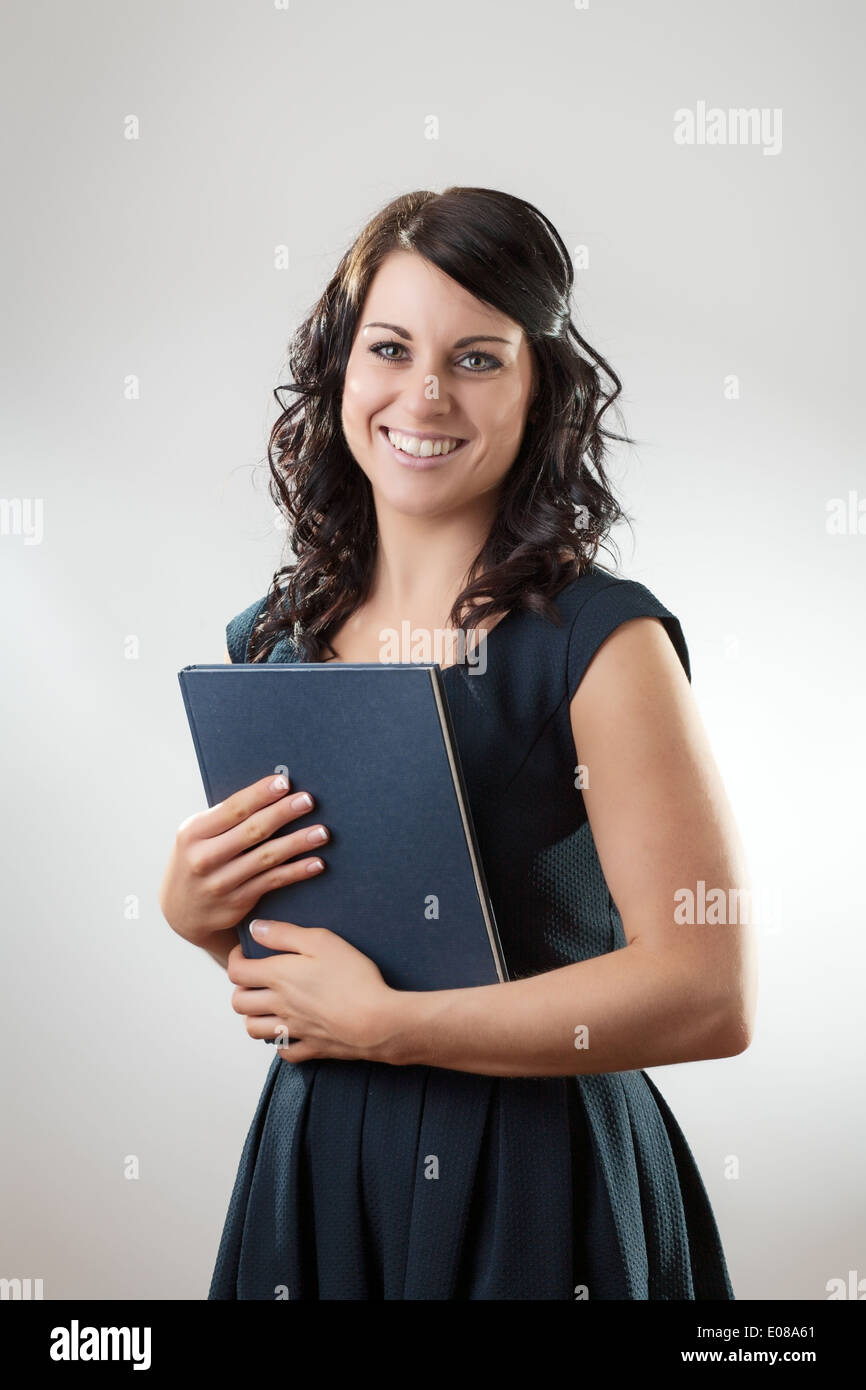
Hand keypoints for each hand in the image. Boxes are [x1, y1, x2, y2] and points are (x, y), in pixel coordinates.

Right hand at [158, 773, 328, 951]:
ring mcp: (221, 882)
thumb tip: (270, 791)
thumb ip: (225, 818)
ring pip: (266, 858)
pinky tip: (316, 863)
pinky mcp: (237, 902)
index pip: (233, 808)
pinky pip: (273, 882)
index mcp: (194, 832)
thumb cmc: (197, 860)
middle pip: (252, 831)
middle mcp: (204, 858)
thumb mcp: (198, 836)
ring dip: (298, 843)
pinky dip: (297, 871)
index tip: (284, 782)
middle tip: (308, 801)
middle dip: (283, 813)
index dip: (260, 794)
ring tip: (322, 832)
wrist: (182, 911)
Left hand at [227, 919, 401, 1063]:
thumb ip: (284, 933)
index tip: (245, 952)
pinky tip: (291, 1030)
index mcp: (278, 977)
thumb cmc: (353, 977)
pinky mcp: (311, 1048)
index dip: (235, 958)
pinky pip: (283, 1051)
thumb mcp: (321, 941)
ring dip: (254, 1017)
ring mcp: (294, 1030)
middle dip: (241, 989)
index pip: (237, 971)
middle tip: (255, 979)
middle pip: (239, 1003)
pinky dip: (280, 1042)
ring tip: (267, 1005)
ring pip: (253, 1030)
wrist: (377, 1021)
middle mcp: (279, 1005)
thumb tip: (255, 928)